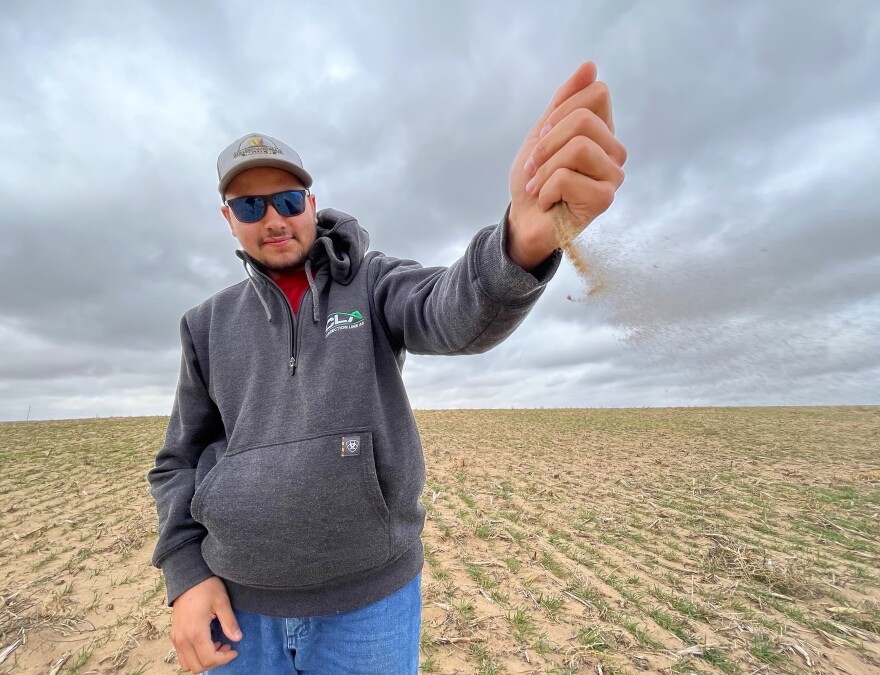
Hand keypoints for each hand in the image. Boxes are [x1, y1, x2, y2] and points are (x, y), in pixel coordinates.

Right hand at [170, 576, 241, 672]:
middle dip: (215, 662)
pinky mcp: (175, 635)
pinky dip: (195, 655)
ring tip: (217, 645)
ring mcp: (176, 638)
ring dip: (204, 660)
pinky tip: (207, 641)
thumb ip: (229, 622)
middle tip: (227, 647)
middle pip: (198, 666)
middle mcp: (182, 639)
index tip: (234, 649)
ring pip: (188, 664)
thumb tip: (237, 638)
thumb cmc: (206, 587)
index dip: (224, 658)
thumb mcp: (222, 602)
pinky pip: (183, 655)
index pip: (209, 659)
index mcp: (195, 632)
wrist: (187, 577)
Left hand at [507, 62, 626, 269]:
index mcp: (603, 132)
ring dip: (545, 169)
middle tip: (535, 166)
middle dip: (547, 144)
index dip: (561, 110)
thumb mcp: (543, 133)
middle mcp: (614, 152)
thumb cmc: (535, 180)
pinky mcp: (604, 199)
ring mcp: (613, 176)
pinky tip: (549, 202)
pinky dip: (547, 190)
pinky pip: (568, 177)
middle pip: (584, 119)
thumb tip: (590, 66)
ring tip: (540, 185)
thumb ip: (565, 101)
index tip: (543, 136)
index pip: (597, 93)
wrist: (524, 220)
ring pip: (578, 147)